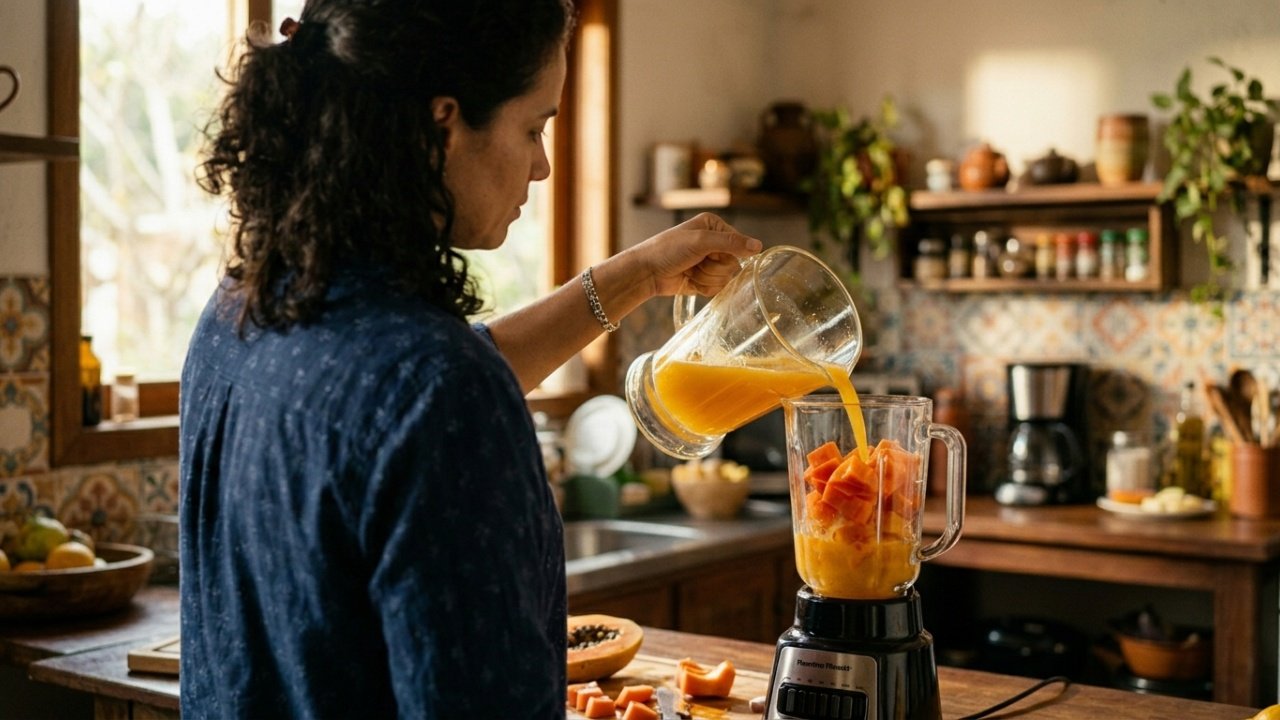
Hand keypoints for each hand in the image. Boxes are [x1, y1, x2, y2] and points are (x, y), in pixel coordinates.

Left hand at [635, 213, 763, 297]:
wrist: (646, 272)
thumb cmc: (668, 250)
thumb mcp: (700, 241)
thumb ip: (730, 243)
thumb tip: (758, 246)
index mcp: (714, 226)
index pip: (739, 243)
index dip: (725, 253)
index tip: (707, 253)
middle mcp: (714, 242)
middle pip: (734, 264)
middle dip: (714, 268)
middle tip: (695, 263)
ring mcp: (709, 262)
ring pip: (726, 278)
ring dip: (707, 278)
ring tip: (690, 271)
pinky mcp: (704, 279)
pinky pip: (717, 288)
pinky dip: (704, 287)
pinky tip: (690, 280)